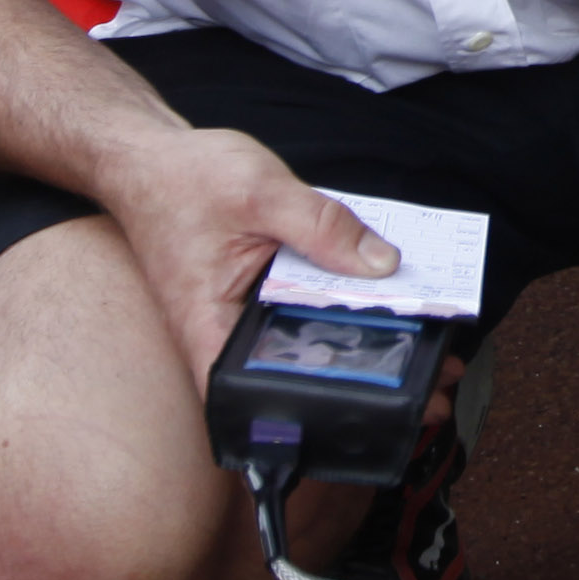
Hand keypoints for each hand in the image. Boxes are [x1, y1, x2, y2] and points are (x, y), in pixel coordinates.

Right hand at [98, 119, 400, 395]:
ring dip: (362, 346)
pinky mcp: (262, 296)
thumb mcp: (260, 194)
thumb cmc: (180, 180)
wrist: (149, 159)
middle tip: (428, 391)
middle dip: (362, 384)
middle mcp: (225, 336)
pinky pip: (308, 308)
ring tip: (430, 357)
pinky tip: (392, 301)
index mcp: (209, 329)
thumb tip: (382, 264)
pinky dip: (345, 305)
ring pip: (309, 344)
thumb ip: (323, 227)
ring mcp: (245, 318)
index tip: (375, 418)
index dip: (314, 420)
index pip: (257, 401)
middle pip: (298, 379)